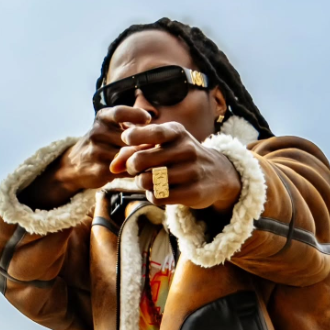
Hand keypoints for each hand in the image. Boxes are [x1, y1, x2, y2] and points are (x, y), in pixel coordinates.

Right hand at [18, 106, 150, 209]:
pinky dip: (136, 171)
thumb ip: (132, 127)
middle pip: (129, 138)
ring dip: (142, 159)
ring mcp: (96, 152)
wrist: (75, 165)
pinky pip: (124, 170)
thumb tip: (160, 131)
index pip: (119, 113)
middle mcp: (97, 132)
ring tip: (153, 160)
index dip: (136, 115)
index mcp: (102, 118)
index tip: (148, 120)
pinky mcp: (99, 169)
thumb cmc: (103, 143)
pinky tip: (142, 171)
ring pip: (128, 155)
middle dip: (145, 143)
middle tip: (160, 147)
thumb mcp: (111, 128)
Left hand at [110, 121, 241, 214]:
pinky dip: (152, 196)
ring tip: (147, 181)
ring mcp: (192, 171)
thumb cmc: (180, 156)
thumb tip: (112, 167)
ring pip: (148, 181)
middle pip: (141, 160)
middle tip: (135, 169)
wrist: (217, 174)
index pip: (152, 132)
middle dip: (131, 167)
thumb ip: (135, 150)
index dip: (133, 137)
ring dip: (142, 183)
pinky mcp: (193, 192)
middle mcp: (186, 149)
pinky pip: (159, 197)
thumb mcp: (163, 145)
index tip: (126, 139)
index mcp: (177, 132)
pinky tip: (157, 192)